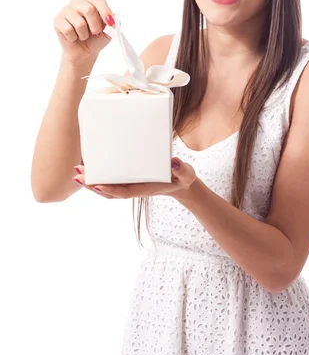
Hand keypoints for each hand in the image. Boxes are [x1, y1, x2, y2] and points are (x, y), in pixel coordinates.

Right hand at [53, 0, 115, 66]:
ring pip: (79, 22)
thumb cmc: (96, 38)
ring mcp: (66, 10)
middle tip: (96, 33)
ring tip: (83, 35)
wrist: (84, 52)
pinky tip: (74, 37)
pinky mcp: (57, 20)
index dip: (105, 11)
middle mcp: (77, 1)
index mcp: (90, 0)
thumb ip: (113, 22)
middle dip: (95, 26)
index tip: (110, 23)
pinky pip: (68, 30)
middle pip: (88, 9)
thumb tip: (113, 18)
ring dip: (84, 34)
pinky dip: (74, 38)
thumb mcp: (109, 30)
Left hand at [72, 158, 197, 199]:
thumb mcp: (185, 173)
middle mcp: (134, 188)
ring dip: (91, 183)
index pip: (124, 192)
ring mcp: (130, 186)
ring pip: (107, 188)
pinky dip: (98, 179)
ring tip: (77, 174)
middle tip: (77, 175)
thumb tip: (174, 163)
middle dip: (92, 185)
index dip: (110, 189)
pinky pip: (110, 183)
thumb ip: (181, 169)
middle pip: (109, 191)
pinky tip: (89, 172)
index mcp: (144, 188)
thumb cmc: (182, 178)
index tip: (97, 184)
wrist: (180, 185)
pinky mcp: (129, 181)